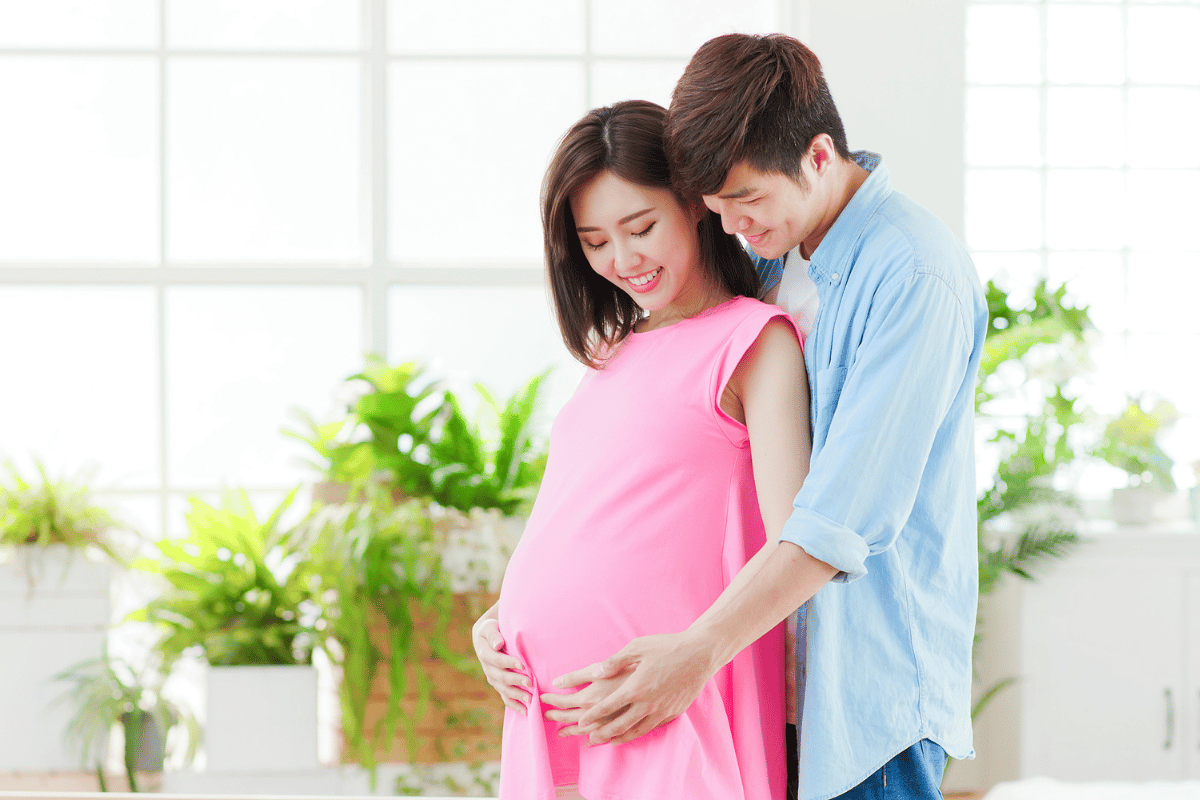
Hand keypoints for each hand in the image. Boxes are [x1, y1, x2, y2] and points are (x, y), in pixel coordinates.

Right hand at [471, 607, 530, 714]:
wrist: (488, 635)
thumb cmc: (492, 629)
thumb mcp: (489, 627)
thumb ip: (493, 635)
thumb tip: (498, 645)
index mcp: (484, 652)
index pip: (496, 659)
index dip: (508, 662)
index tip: (523, 664)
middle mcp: (487, 668)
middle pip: (500, 677)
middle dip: (516, 680)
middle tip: (530, 682)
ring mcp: (493, 678)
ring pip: (503, 689)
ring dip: (517, 695)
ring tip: (530, 699)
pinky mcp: (498, 685)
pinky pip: (505, 697)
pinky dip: (515, 705)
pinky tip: (526, 711)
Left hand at [547, 631, 717, 745]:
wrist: (700, 654)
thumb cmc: (667, 646)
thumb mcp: (637, 647)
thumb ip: (614, 661)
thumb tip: (595, 672)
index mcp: (635, 687)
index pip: (607, 706)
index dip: (592, 715)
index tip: (580, 720)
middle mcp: (648, 703)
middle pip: (619, 725)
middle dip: (602, 733)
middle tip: (588, 737)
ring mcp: (662, 710)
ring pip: (636, 731)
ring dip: (619, 737)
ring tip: (608, 741)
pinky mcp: (674, 712)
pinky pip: (652, 728)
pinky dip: (639, 733)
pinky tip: (633, 733)